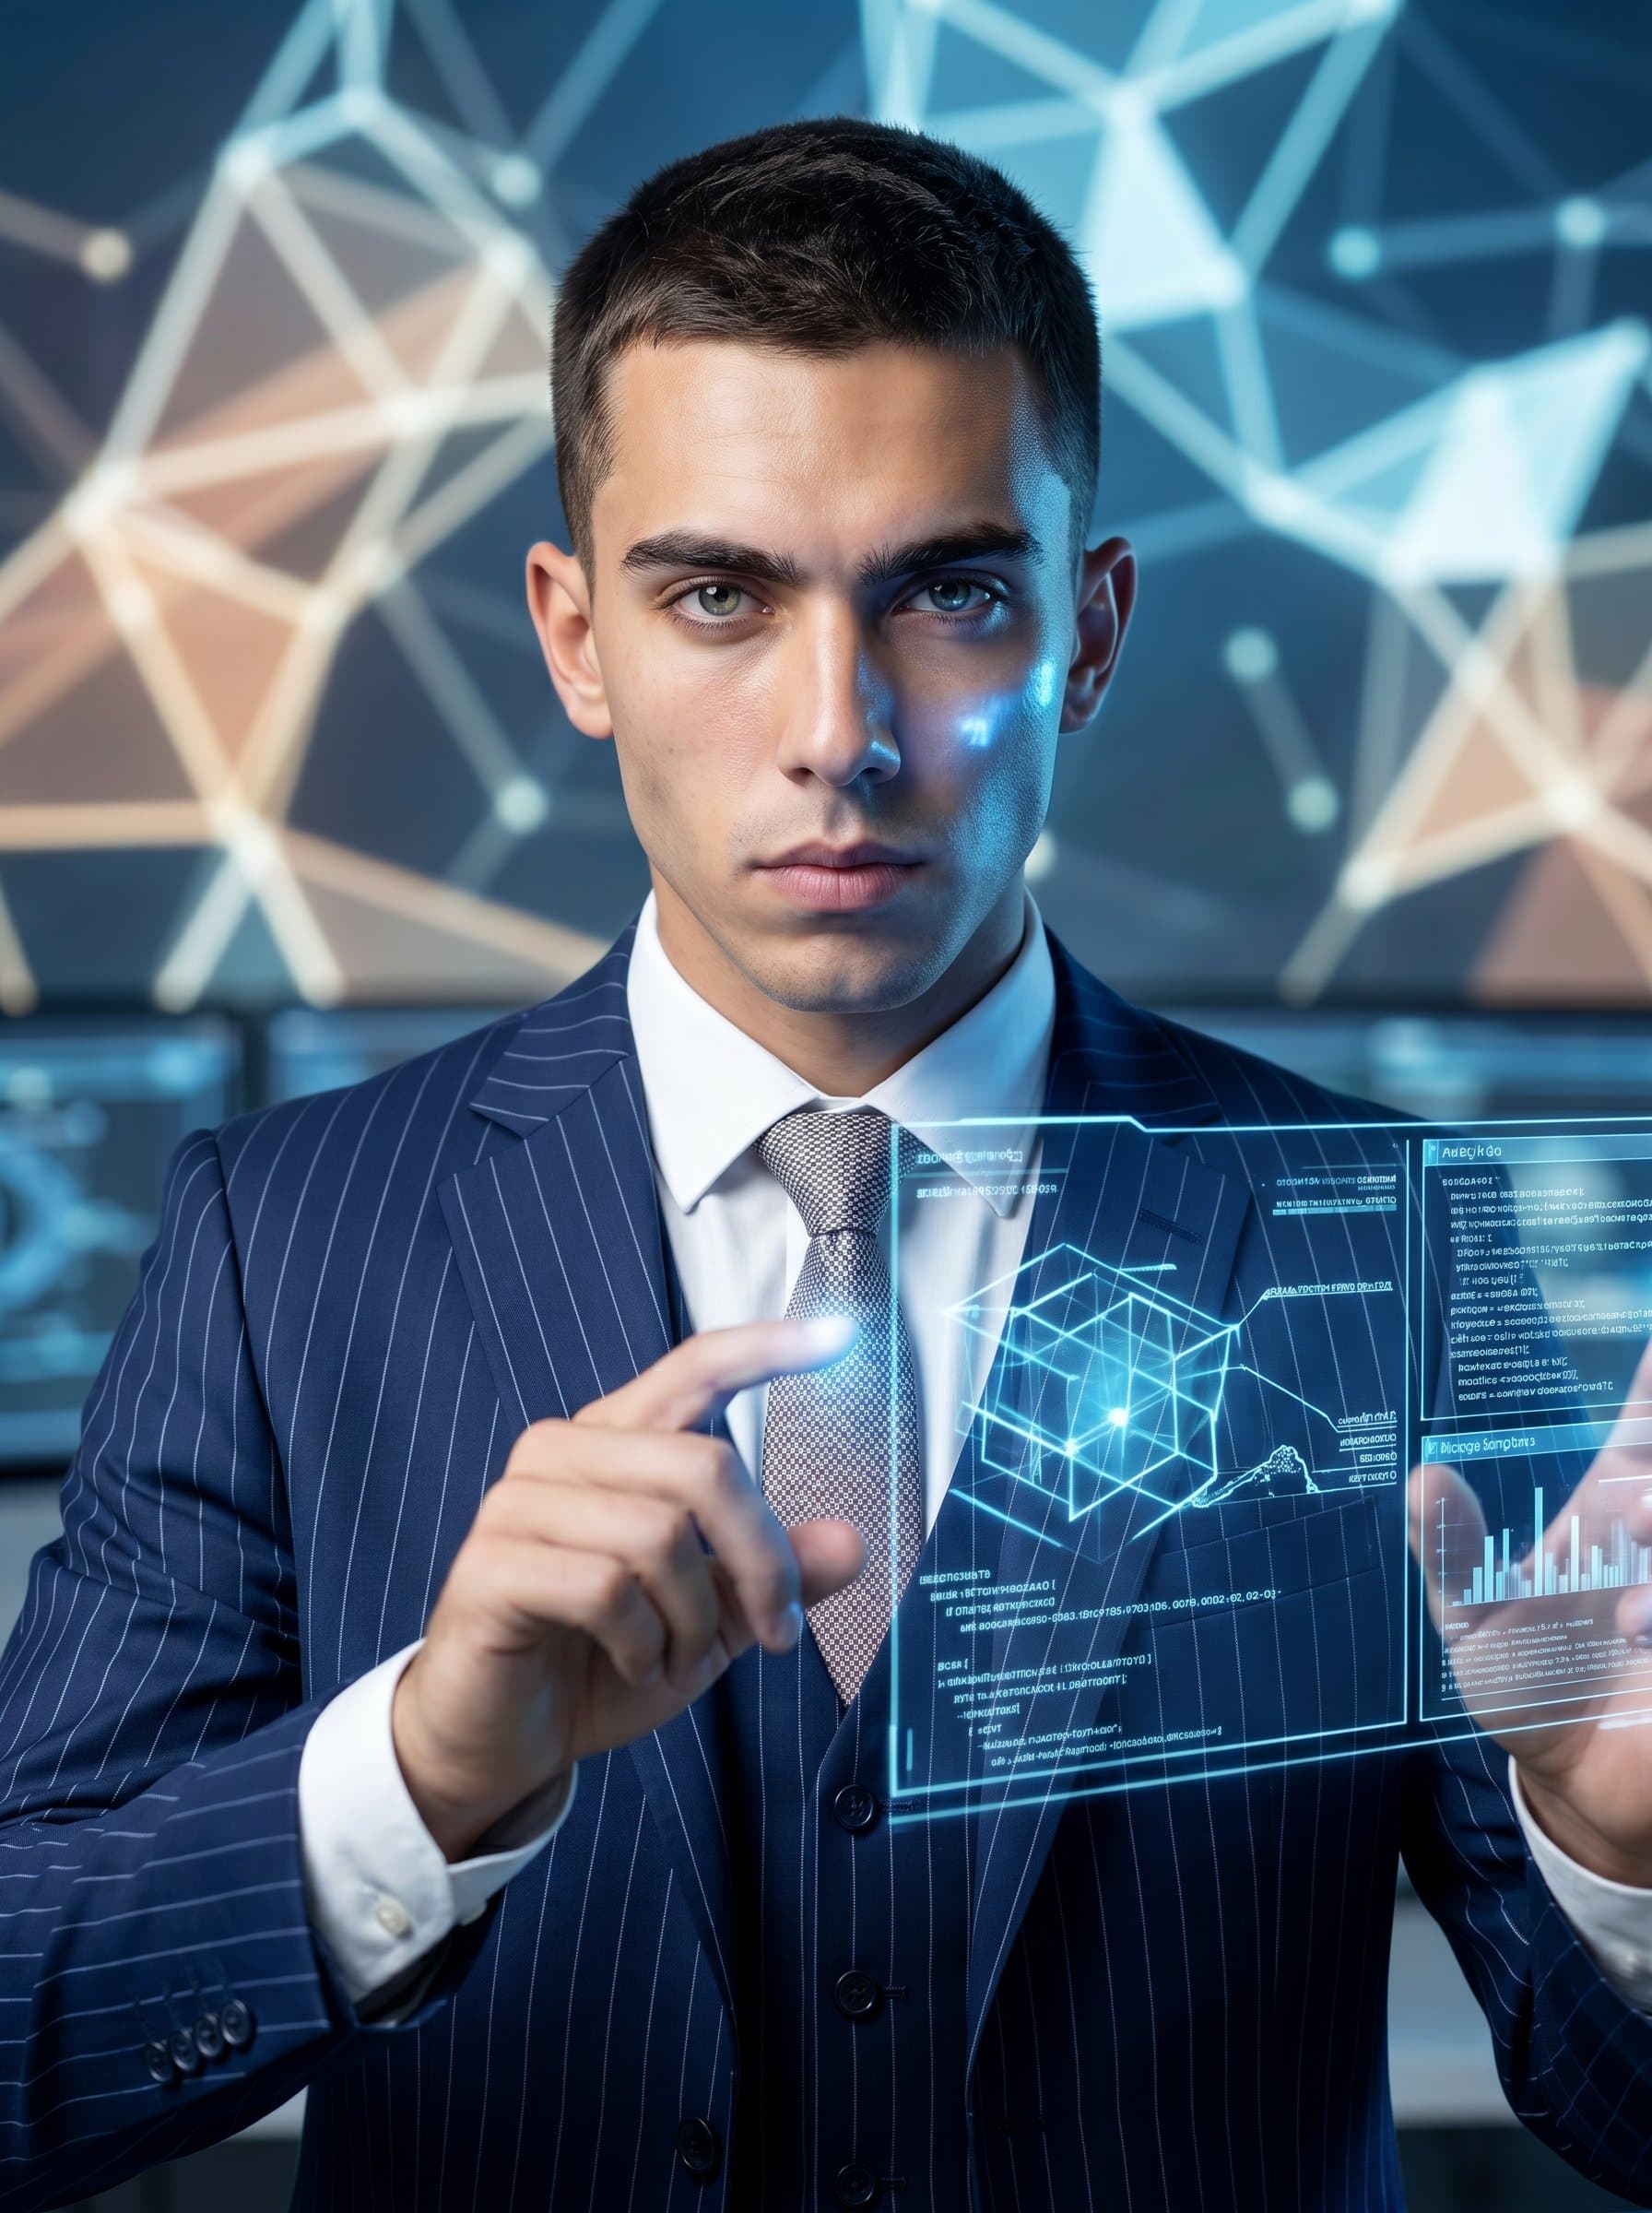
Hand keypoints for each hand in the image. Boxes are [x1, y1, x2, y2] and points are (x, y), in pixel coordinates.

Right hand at [392, 1315, 865, 1858]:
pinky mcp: (491, 1565)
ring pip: (661, 1535)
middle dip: (760, 1561)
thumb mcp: (712, 1622)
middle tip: (775, 1630)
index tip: (838, 1337)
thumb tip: (850, 1542)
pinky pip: (607, 1589)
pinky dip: (643, 1645)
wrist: (507, 1740)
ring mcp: (519, 1504)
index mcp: (618, 1442)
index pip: (695, 1369)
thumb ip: (773, 1577)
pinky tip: (632, 1665)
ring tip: (674, 1658)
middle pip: (706, 1466)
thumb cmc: (600, 1663)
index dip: (765, 1349)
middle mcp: (564, 1453)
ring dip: (694, 1621)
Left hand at [1408, 1339, 1651, 1884]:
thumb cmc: (1529, 1682)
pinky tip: (1646, 1647)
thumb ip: (1452, 1552)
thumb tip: (1422, 1477)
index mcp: (1620, 1505)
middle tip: (1643, 1512)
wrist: (1577, 1785)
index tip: (1648, 1325)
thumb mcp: (1474, 1621)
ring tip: (1635, 1620)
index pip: (1649, 1416)